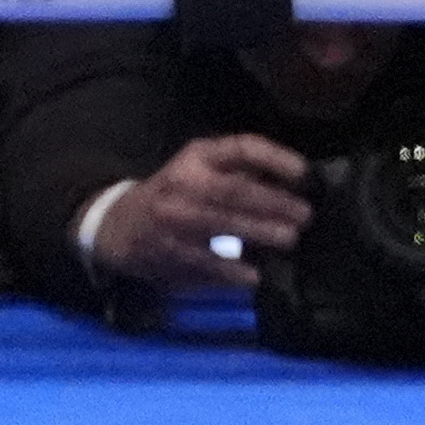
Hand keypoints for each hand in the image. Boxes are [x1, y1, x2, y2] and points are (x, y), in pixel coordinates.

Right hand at [89, 131, 309, 294]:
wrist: (118, 224)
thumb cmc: (177, 193)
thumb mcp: (202, 170)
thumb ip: (243, 174)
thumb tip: (297, 187)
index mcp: (198, 156)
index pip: (241, 148)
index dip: (275, 158)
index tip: (305, 173)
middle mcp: (184, 182)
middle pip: (233, 189)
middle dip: (273, 202)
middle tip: (306, 215)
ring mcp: (172, 216)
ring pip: (219, 223)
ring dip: (258, 231)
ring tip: (289, 239)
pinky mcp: (166, 249)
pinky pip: (202, 260)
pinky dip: (230, 270)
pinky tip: (254, 276)